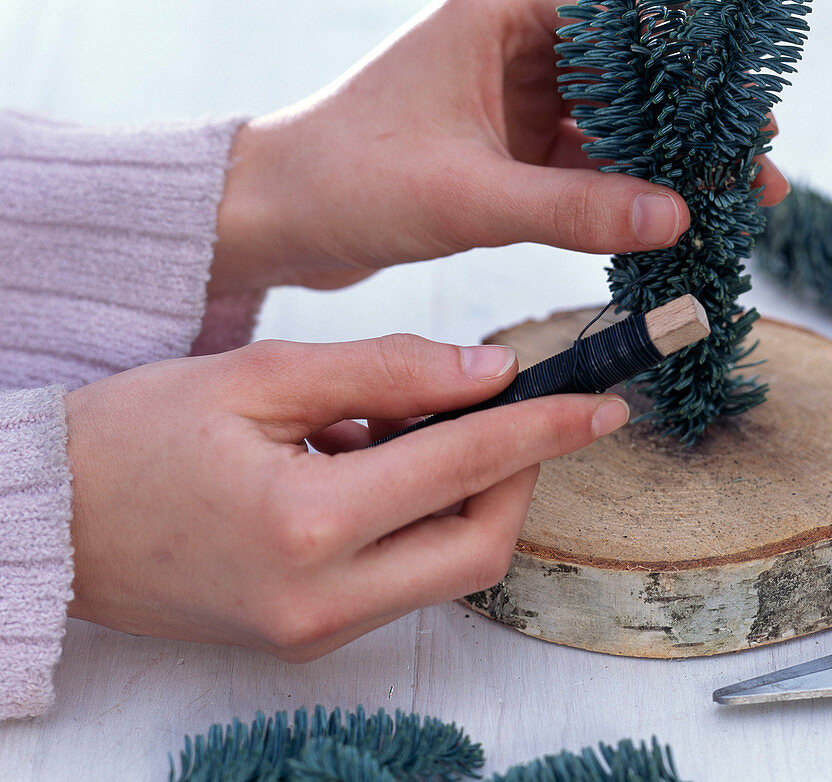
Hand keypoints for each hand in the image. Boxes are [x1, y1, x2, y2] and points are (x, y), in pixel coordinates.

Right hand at [65, 336, 628, 660]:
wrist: (50, 519)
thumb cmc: (137, 435)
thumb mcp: (262, 377)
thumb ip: (387, 370)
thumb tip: (489, 372)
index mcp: (305, 525)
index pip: (465, 468)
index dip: (541, 429)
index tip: (599, 404)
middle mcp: (321, 601)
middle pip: (480, 549)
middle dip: (518, 479)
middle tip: (518, 415)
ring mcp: (314, 633)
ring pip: (446, 569)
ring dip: (465, 499)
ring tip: (422, 428)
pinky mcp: (305, 638)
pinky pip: (401, 581)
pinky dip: (418, 522)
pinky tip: (379, 466)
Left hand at [209, 0, 788, 294]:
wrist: (278, 218)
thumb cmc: (350, 181)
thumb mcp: (472, 197)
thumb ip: (577, 208)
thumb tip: (678, 218)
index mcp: (507, 7)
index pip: (631, 27)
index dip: (698, 78)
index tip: (751, 125)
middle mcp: (516, 35)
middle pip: (632, 79)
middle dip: (690, 133)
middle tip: (756, 177)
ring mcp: (513, 88)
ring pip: (611, 124)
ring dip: (660, 166)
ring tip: (724, 206)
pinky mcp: (506, 137)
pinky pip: (582, 160)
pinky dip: (618, 191)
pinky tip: (663, 219)